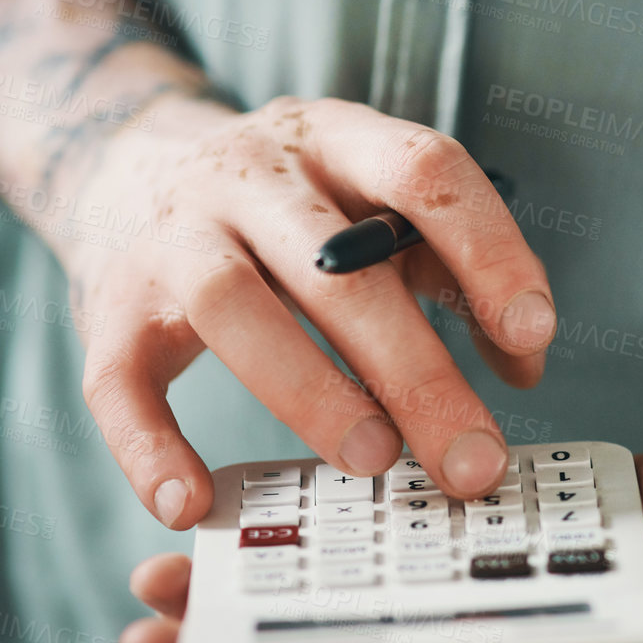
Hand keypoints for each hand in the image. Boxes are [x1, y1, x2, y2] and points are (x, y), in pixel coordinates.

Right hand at [56, 93, 559, 526]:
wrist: (126, 165)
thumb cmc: (290, 209)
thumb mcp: (370, 204)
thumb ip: (451, 268)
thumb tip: (525, 364)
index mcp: (335, 139)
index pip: (423, 169)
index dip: (487, 248)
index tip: (533, 334)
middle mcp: (250, 174)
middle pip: (337, 267)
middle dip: (417, 371)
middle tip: (473, 461)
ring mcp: (172, 234)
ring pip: (231, 306)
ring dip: (310, 391)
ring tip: (373, 463)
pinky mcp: (109, 305)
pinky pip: (118, 380)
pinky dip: (149, 447)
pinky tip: (191, 502)